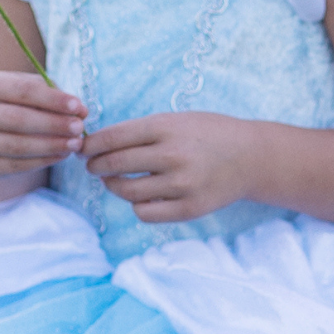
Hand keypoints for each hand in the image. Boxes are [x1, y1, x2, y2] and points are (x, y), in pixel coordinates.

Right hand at [0, 70, 86, 179]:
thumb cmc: (25, 105)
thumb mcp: (38, 93)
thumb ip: (58, 98)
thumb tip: (80, 111)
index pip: (23, 90)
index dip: (52, 99)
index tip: (77, 106)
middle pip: (17, 119)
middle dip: (52, 124)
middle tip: (78, 127)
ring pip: (17, 145)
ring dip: (50, 145)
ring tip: (75, 144)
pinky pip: (17, 166)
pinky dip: (43, 161)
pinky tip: (62, 155)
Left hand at [83, 111, 254, 223]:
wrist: (250, 156)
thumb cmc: (206, 134)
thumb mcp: (175, 120)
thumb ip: (140, 132)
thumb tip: (96, 145)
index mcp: (165, 127)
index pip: (113, 137)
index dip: (90, 145)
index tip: (83, 149)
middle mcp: (172, 155)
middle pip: (114, 165)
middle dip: (95, 166)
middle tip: (92, 166)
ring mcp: (181, 184)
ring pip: (126, 192)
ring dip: (113, 186)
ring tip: (115, 180)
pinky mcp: (189, 208)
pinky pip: (145, 213)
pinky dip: (137, 205)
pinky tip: (141, 196)